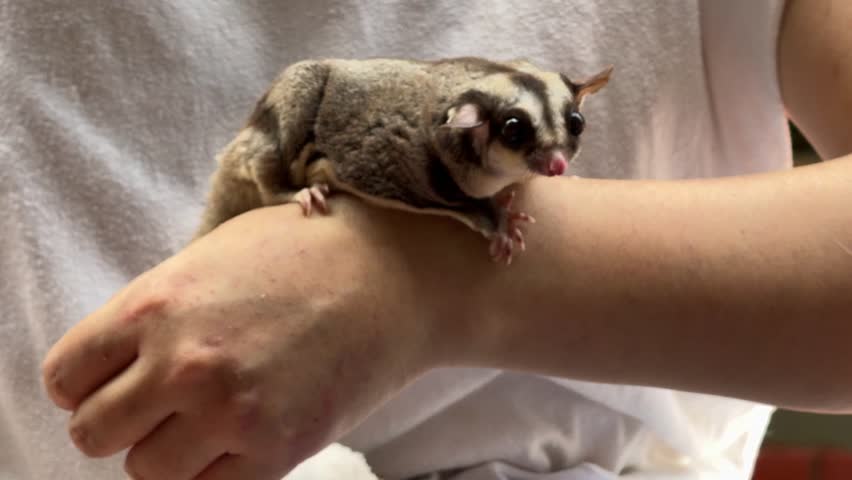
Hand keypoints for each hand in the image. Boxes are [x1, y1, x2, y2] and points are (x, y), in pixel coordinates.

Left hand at [41, 202, 439, 479]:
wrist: (395, 276)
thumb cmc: (307, 253)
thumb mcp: (211, 256)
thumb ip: (155, 309)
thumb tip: (120, 359)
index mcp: (155, 306)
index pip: (67, 376)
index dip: (86, 382)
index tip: (114, 381)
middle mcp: (182, 364)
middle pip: (93, 432)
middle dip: (122, 420)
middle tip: (160, 404)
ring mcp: (229, 412)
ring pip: (145, 469)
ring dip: (168, 450)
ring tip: (207, 420)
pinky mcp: (276, 450)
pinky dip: (213, 470)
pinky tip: (240, 435)